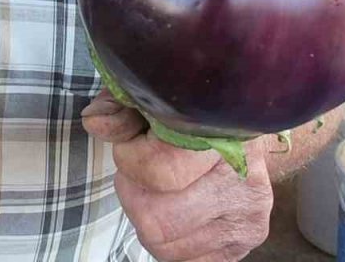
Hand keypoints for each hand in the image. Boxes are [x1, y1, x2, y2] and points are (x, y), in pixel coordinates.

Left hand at [82, 92, 271, 260]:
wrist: (249, 133)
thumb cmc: (191, 114)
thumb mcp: (153, 99)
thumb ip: (121, 108)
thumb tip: (95, 124)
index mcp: (218, 128)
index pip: (158, 169)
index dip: (130, 160)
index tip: (133, 145)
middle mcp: (242, 174)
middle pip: (156, 219)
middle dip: (135, 197)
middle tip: (141, 175)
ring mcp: (248, 211)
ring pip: (166, 245)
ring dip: (150, 220)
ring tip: (160, 191)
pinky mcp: (248, 239)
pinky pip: (186, 261)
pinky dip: (171, 241)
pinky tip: (178, 210)